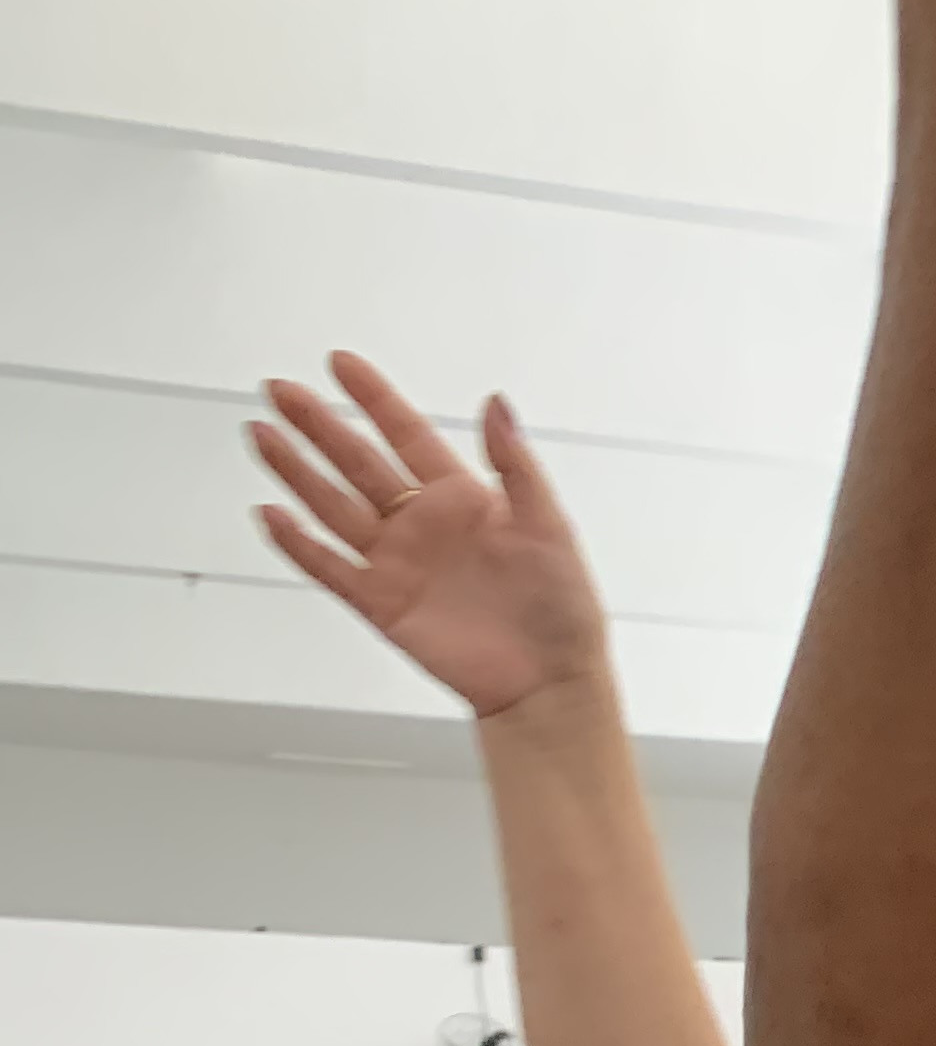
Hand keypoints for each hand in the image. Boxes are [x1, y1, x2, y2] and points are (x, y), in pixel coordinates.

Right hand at [254, 357, 607, 720]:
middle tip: (280, 390)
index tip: (340, 363)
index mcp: (463, 498)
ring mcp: (398, 563)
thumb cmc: (562, 608)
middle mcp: (423, 524)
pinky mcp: (382, 604)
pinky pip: (330, 568)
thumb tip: (496, 403)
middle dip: (318, 425)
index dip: (374, 398)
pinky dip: (299, 544)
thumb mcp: (549, 525)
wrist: (550, 682)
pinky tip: (271, 515)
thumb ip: (516, 465)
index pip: (407, 435)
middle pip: (358, 463)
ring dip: (297, 472)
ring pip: (334, 507)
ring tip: (262, 434)